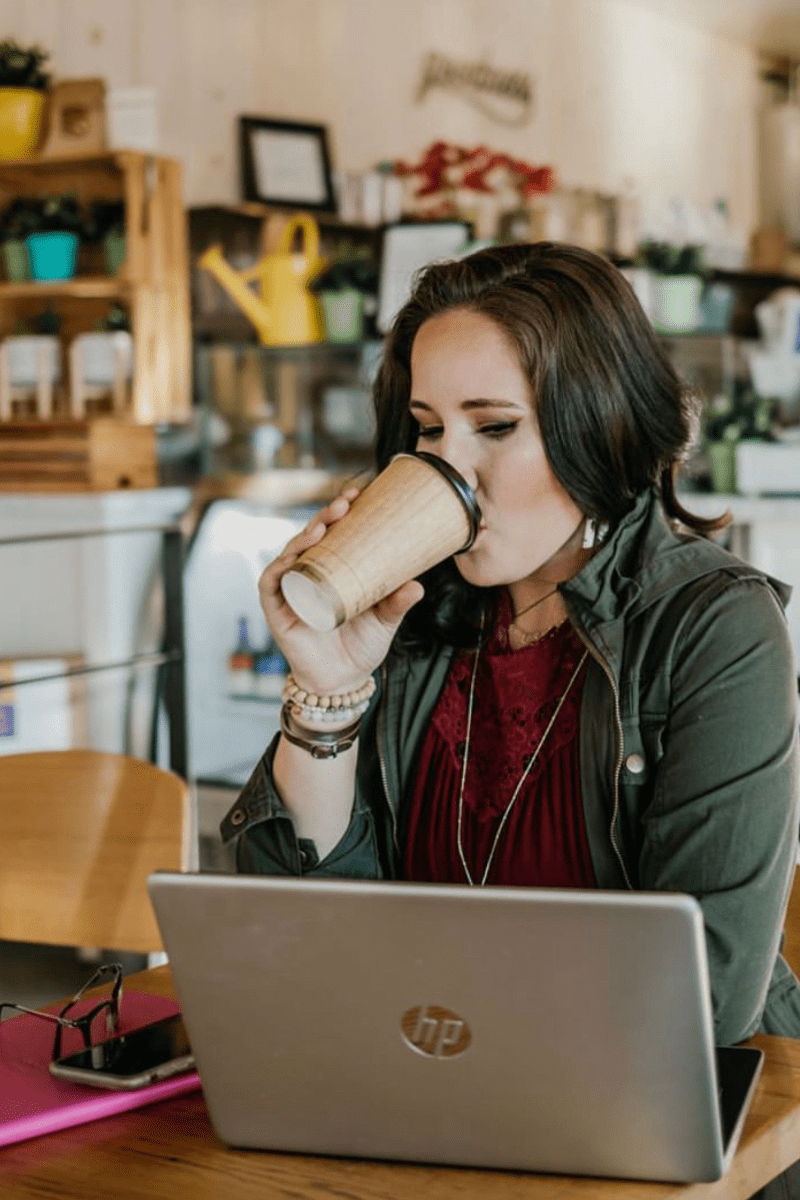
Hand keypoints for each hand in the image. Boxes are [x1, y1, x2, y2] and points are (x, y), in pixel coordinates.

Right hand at [258, 487, 423, 694]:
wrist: (343, 681)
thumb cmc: (361, 646)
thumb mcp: (385, 620)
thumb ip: (398, 602)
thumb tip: (418, 584)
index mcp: (333, 570)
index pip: (334, 532)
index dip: (341, 511)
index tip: (358, 493)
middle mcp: (309, 574)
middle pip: (311, 536)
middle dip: (325, 515)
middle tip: (345, 504)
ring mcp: (291, 590)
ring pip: (291, 553)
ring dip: (303, 536)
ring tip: (322, 526)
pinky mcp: (277, 611)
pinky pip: (271, 583)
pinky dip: (279, 568)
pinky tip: (290, 557)